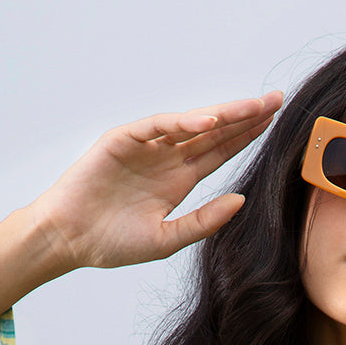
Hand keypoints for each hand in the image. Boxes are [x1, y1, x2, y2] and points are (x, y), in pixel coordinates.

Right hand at [29, 93, 283, 270]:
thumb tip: (242, 200)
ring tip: (252, 106)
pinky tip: (209, 120)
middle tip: (276, 101)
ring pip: (190, 123)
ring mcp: (146, 147)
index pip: (220, 152)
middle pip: (213, 132)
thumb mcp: (167, 239)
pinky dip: (181, 121)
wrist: (70, 240)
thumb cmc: (113, 243)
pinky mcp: (123, 140)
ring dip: (221, 114)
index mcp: (178, 180)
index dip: (246, 137)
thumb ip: (204, 221)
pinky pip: (157, 126)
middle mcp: (166, 158)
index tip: (274, 124)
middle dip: (243, 116)